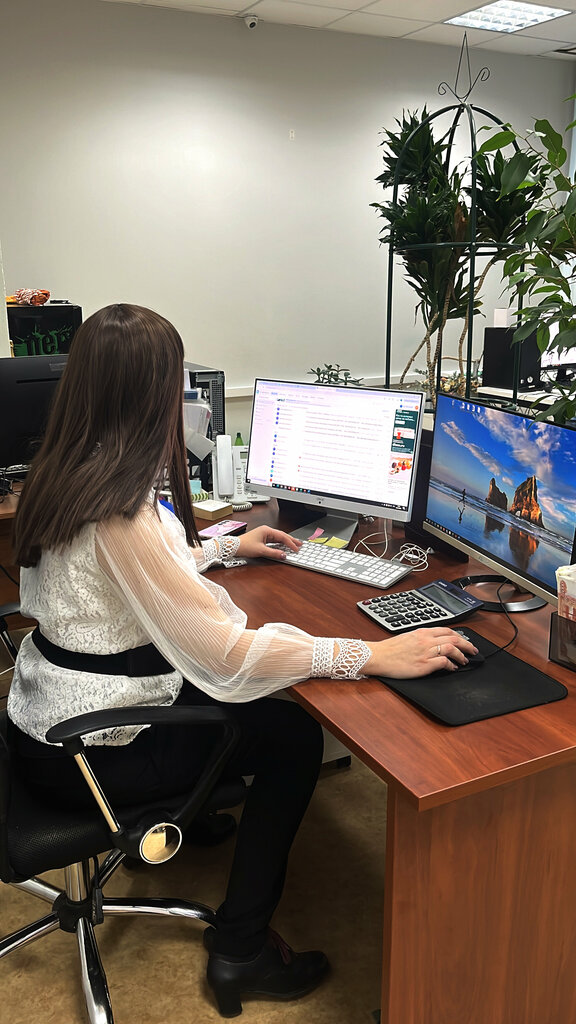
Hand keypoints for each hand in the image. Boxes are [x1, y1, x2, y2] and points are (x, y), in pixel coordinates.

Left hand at [235, 526, 301, 561]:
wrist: (233, 547)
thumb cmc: (244, 546)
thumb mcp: (261, 550)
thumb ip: (274, 553)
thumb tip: (284, 555)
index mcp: (267, 530)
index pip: (282, 536)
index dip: (290, 543)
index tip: (296, 548)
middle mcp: (266, 530)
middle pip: (282, 535)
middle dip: (291, 540)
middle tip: (300, 544)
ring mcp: (264, 534)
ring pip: (278, 538)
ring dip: (286, 541)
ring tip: (294, 545)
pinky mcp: (262, 538)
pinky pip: (274, 540)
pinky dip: (280, 543)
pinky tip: (284, 546)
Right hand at [364, 627, 478, 679]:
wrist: (378, 656)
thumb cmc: (389, 649)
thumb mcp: (407, 637)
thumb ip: (421, 638)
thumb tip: (433, 643)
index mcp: (422, 632)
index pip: (447, 630)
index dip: (460, 636)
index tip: (465, 641)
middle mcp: (426, 640)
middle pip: (453, 638)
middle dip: (467, 644)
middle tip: (473, 650)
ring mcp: (426, 652)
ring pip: (451, 648)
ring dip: (462, 655)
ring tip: (465, 660)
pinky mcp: (424, 664)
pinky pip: (444, 663)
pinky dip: (451, 665)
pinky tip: (453, 668)